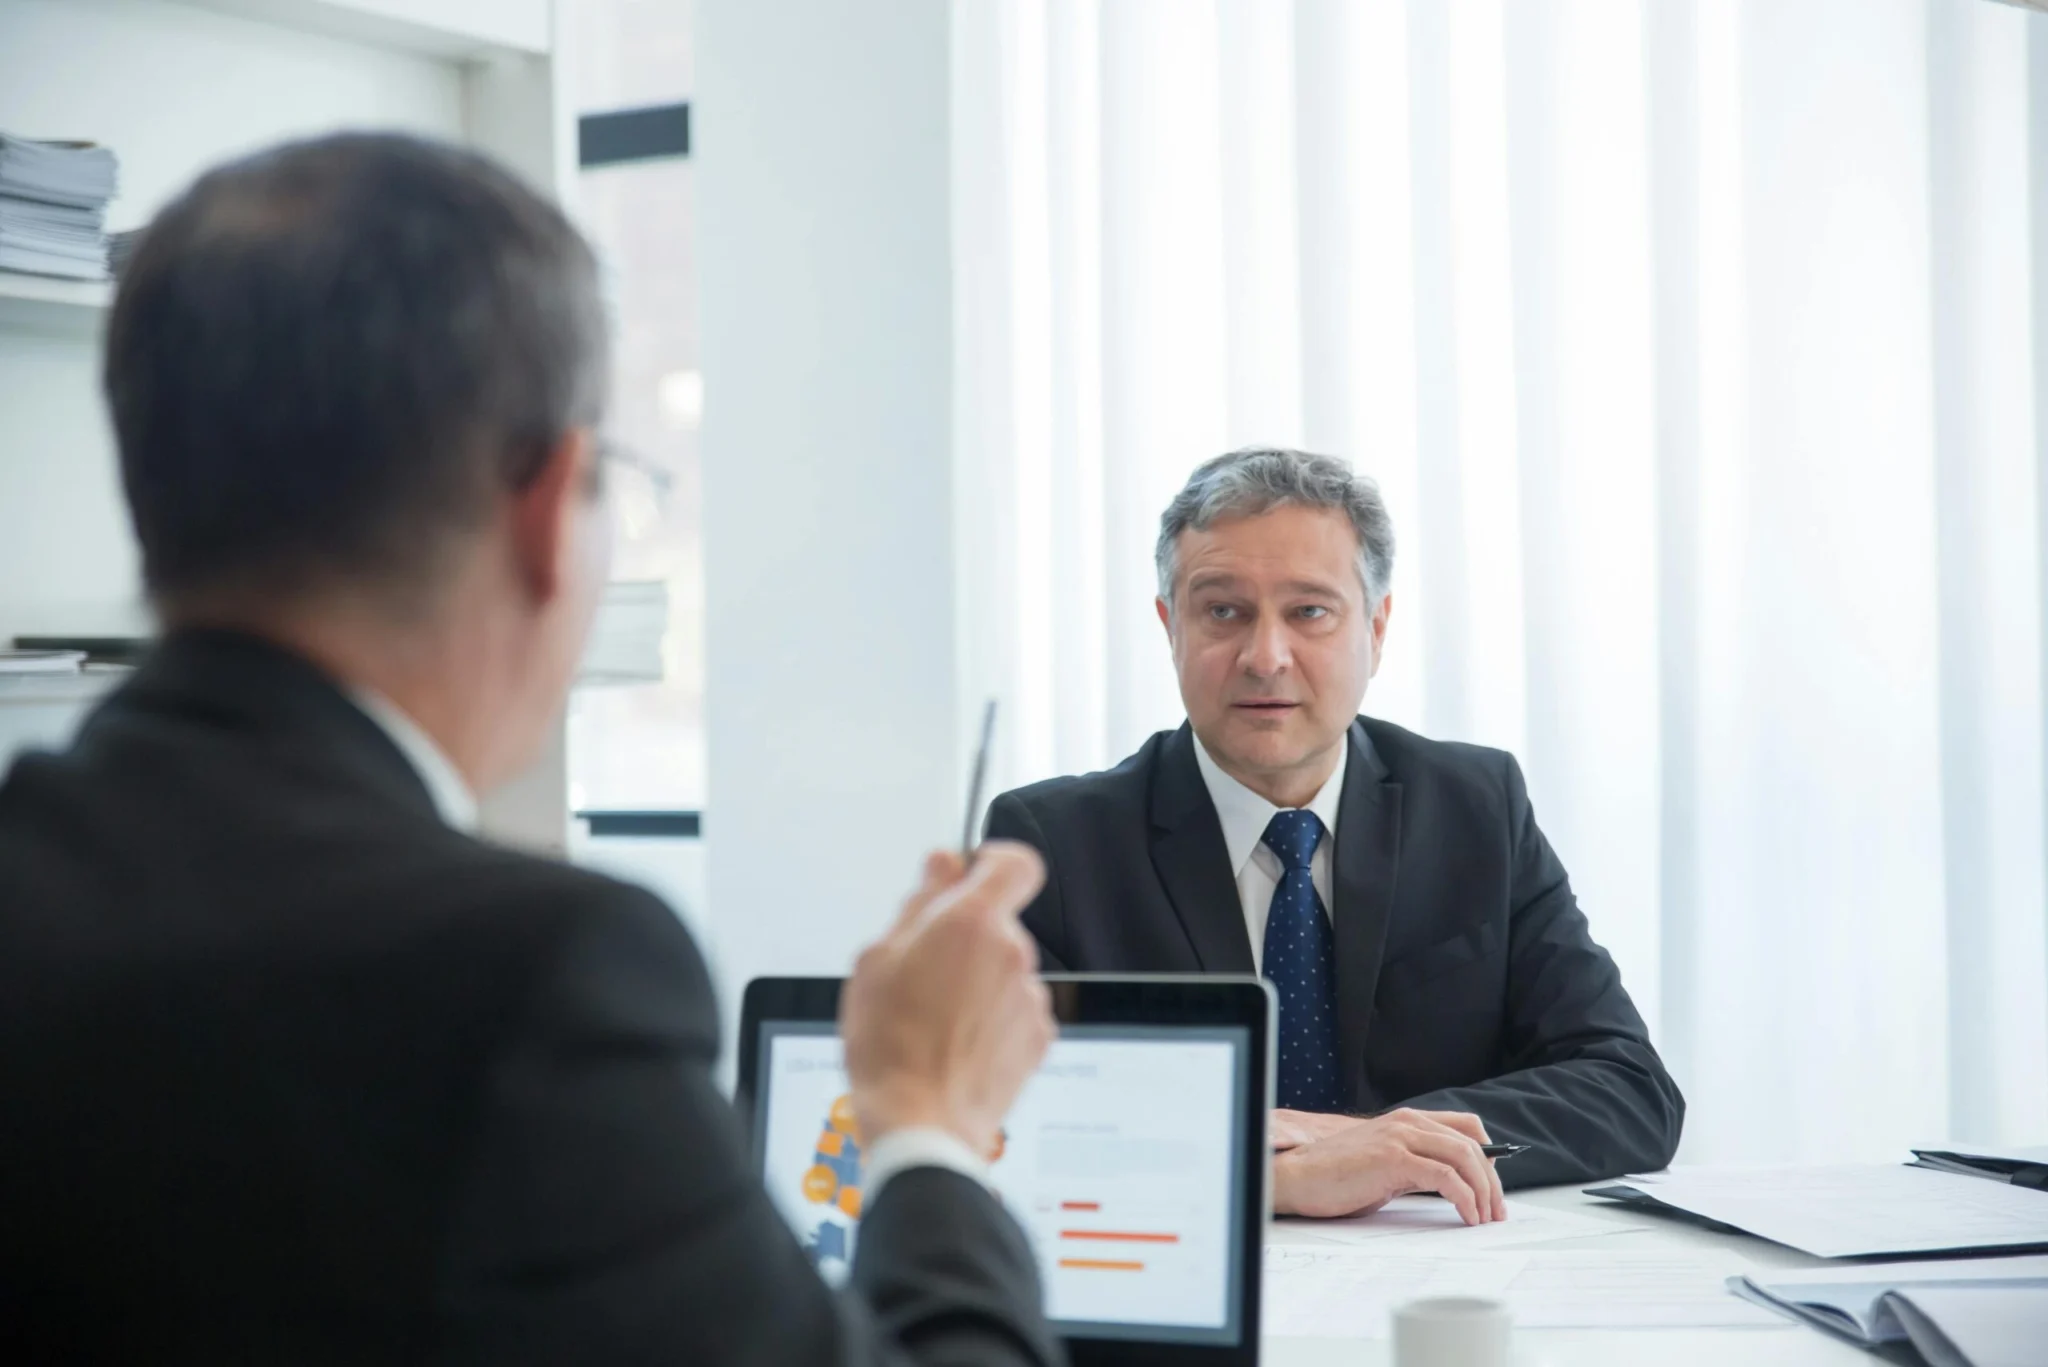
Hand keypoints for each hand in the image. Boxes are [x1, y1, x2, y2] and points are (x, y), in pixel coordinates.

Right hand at [841, 843, 1055, 1157]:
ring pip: (1003, 970)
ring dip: (976, 983)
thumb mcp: (878, 958)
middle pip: (998, 924)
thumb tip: (942, 866)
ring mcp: (1029, 998)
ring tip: (932, 1020)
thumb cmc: (889, 1045)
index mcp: (972, 922)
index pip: (1015, 863)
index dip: (993, 862)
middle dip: (964, 939)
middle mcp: (1012, 953)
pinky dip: (991, 1020)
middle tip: (920, 971)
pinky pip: (1015, 1011)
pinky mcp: (1038, 1038)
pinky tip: (955, 1044)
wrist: (919, 1121)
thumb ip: (920, 902)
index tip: (971, 873)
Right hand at [1273, 1107, 1506, 1225]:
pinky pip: (1446, 1177)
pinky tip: (1466, 1215)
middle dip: (1492, 1181)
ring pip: (1465, 1157)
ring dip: (1484, 1191)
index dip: (1488, 1154)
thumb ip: (1414, 1166)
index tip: (1493, 1184)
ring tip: (1485, 1218)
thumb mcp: (1384, 1166)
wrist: (1297, 1177)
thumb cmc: (1334, 1176)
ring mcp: (1400, 1138)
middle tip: (1496, 1211)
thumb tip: (1449, 1186)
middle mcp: (1407, 1123)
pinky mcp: (1394, 1159)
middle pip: (1472, 1145)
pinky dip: (1465, 1198)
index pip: (1466, 1126)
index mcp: (1406, 1121)